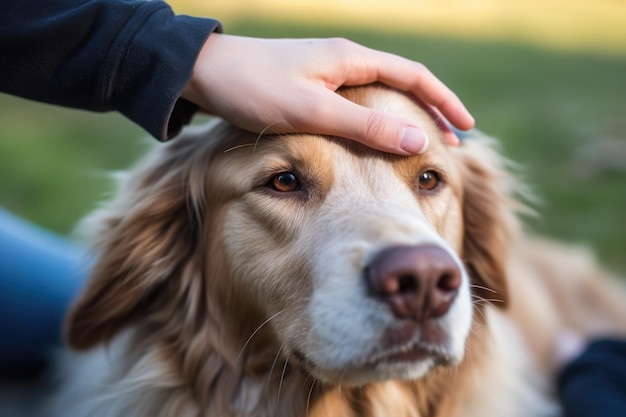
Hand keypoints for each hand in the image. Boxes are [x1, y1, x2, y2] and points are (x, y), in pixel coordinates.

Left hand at [182, 34, 473, 154]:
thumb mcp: (313, 112)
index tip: (465, 128)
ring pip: (380, 91)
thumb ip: (365, 127)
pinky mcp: (311, 82)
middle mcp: (345, 59)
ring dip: (405, 115)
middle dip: (430, 110)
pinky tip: (374, 135)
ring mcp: (327, 70)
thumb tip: (417, 142)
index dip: (443, 102)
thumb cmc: (254, 89)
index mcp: (351, 59)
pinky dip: (378, 117)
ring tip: (420, 141)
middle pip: (402, 82)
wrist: (206, 73)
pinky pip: (358, 98)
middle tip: (450, 141)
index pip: (414, 76)